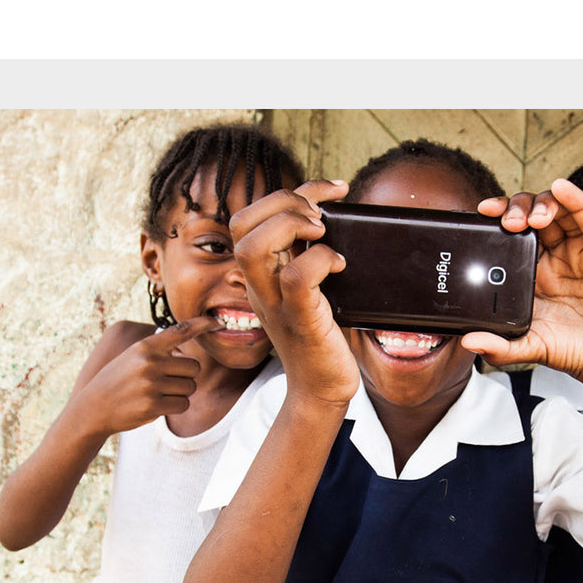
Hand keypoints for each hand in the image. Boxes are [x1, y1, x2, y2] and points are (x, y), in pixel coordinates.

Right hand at [75, 316, 222, 436]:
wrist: (94, 407)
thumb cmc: (120, 379)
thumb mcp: (133, 355)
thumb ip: (159, 349)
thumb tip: (191, 338)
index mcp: (146, 346)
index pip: (181, 331)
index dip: (202, 325)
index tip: (217, 322)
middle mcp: (150, 362)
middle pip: (194, 367)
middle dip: (186, 376)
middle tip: (167, 381)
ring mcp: (151, 384)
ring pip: (191, 387)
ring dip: (180, 392)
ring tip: (158, 393)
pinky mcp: (153, 405)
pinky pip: (183, 404)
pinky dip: (175, 406)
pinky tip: (157, 404)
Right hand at [229, 180, 361, 407]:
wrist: (322, 391)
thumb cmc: (323, 340)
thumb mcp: (312, 291)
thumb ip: (312, 258)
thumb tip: (340, 222)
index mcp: (261, 276)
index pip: (250, 218)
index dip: (289, 191)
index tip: (331, 191)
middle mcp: (260, 287)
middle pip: (241, 224)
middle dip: (284, 202)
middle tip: (322, 216)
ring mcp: (275, 305)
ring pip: (254, 248)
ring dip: (292, 225)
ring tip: (323, 232)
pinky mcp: (300, 322)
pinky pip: (297, 279)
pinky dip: (321, 260)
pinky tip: (340, 265)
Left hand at [465, 180, 582, 387]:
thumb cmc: (574, 350)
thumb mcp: (529, 347)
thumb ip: (499, 346)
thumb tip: (467, 341)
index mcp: (534, 273)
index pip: (513, 235)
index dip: (498, 218)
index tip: (483, 213)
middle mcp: (557, 256)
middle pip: (534, 215)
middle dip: (518, 209)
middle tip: (508, 222)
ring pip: (562, 211)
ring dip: (543, 203)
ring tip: (533, 217)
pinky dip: (577, 200)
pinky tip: (563, 189)